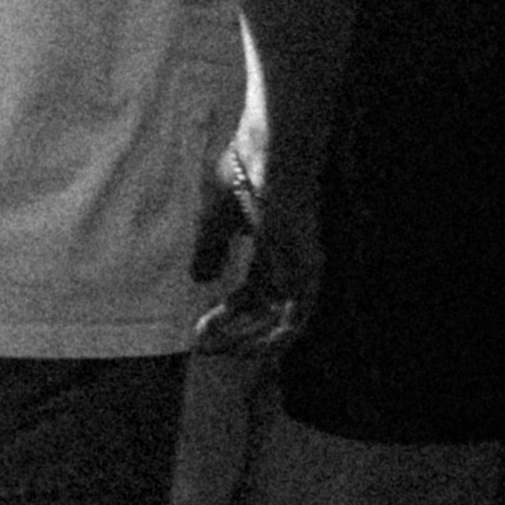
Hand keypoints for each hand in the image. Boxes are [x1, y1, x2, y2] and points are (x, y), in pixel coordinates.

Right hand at [190, 154, 321, 358]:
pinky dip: (270, 339)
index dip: (225, 317)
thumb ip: (209, 249)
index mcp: (271, 251)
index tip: (197, 332)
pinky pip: (294, 322)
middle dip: (232, 335)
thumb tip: (199, 278)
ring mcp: (301, 270)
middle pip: (263, 315)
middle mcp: (289, 265)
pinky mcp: (308, 272)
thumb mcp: (216, 218)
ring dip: (248, 342)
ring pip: (280, 325)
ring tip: (217, 351)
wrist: (268, 153)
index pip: (251, 295)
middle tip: (201, 348)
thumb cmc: (245, 172)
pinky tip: (242, 347)